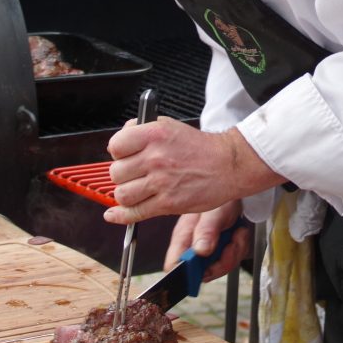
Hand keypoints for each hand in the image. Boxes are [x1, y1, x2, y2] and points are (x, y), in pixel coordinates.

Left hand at [103, 118, 284, 224]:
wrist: (228, 164)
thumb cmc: (200, 147)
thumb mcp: (169, 126)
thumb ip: (142, 129)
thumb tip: (120, 142)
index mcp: (154, 134)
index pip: (115, 146)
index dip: (118, 152)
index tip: (125, 156)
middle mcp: (155, 158)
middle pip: (116, 172)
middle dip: (123, 175)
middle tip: (135, 174)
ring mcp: (161, 182)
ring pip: (122, 194)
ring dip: (127, 194)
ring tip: (138, 189)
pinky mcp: (167, 204)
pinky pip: (134, 213)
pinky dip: (121, 216)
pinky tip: (114, 214)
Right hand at [165, 202, 250, 282]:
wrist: (235, 192)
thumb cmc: (219, 200)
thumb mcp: (213, 213)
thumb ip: (206, 231)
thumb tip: (200, 252)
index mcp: (183, 237)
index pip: (173, 264)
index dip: (186, 274)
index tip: (206, 268)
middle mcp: (193, 246)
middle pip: (202, 273)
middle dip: (221, 262)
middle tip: (230, 245)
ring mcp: (207, 251)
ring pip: (220, 268)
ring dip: (233, 252)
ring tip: (236, 235)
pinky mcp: (220, 252)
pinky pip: (231, 260)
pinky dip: (240, 247)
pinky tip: (238, 233)